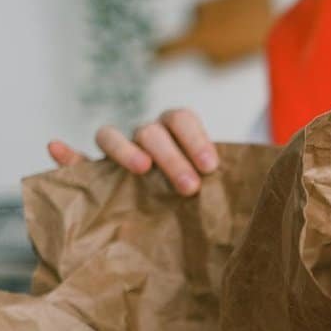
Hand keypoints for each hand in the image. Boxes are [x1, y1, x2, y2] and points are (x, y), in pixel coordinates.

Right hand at [46, 108, 217, 195]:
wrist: (188, 212)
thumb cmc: (208, 194)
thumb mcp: (224, 182)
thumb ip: (233, 175)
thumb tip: (275, 166)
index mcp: (176, 130)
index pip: (181, 118)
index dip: (195, 138)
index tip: (210, 167)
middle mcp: (146, 136)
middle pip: (151, 131)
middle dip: (171, 156)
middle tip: (189, 187)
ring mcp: (119, 152)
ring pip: (111, 136)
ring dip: (125, 150)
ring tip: (141, 169)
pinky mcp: (96, 174)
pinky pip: (77, 162)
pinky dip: (66, 156)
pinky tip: (55, 147)